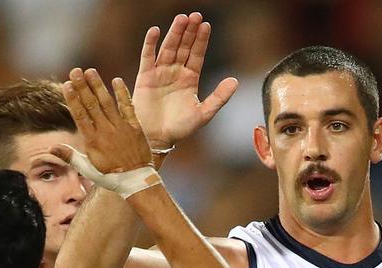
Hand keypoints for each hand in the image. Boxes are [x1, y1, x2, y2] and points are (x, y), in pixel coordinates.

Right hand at [59, 68, 151, 173]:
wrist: (136, 181)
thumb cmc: (110, 177)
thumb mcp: (88, 169)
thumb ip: (70, 156)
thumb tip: (51, 148)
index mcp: (92, 140)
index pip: (80, 115)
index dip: (72, 98)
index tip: (66, 84)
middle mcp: (105, 131)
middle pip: (91, 105)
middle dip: (82, 87)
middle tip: (75, 70)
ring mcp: (121, 127)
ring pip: (107, 102)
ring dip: (98, 86)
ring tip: (90, 71)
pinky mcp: (135, 127)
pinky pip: (128, 107)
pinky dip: (123, 94)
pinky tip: (117, 80)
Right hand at [133, 12, 238, 146]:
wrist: (157, 138)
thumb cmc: (180, 128)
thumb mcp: (203, 114)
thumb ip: (219, 97)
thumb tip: (235, 81)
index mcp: (190, 79)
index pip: (197, 54)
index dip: (201, 40)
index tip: (206, 25)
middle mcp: (175, 72)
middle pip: (184, 47)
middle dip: (189, 32)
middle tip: (195, 15)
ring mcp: (160, 73)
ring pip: (168, 48)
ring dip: (174, 33)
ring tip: (181, 18)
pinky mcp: (145, 77)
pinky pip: (147, 57)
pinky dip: (150, 44)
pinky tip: (155, 31)